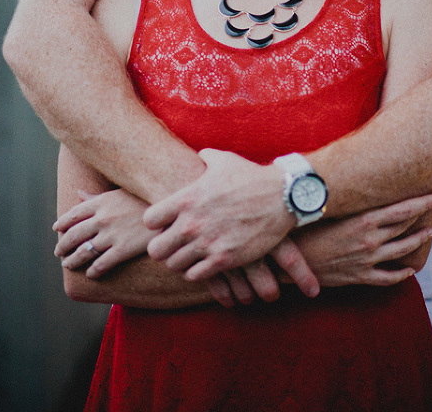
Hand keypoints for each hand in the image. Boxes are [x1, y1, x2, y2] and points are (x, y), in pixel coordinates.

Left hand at [54, 188, 149, 277]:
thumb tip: (79, 193)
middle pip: (74, 235)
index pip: (73, 214)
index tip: (57, 229)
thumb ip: (97, 197)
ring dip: (72, 260)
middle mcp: (102, 218)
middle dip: (63, 245)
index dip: (62, 223)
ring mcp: (111, 235)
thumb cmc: (144, 199)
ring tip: (68, 264)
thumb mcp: (120, 193)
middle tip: (58, 251)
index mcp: (101, 202)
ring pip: (83, 252)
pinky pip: (100, 264)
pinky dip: (92, 271)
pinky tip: (90, 273)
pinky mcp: (122, 250)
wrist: (168, 212)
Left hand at [143, 149, 318, 297]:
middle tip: (175, 244)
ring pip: (174, 265)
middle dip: (163, 248)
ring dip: (180, 261)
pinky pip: (195, 276)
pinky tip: (205, 262)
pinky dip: (197, 271)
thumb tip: (198, 155)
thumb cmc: (250, 176)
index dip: (156, 223)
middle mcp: (192, 223)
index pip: (149, 220)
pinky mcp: (224, 259)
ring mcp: (207, 243)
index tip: (166, 223)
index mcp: (187, 198)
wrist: (281, 196)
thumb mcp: (223, 160)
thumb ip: (204, 158)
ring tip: (190, 254)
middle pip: (156, 250)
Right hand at [293, 195, 431, 286]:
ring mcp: (367, 260)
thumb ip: (346, 193)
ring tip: (430, 233)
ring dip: (419, 241)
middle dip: (423, 216)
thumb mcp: (328, 205)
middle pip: (405, 227)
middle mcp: (370, 239)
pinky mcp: (360, 277)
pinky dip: (401, 274)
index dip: (422, 203)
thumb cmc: (306, 225)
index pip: (402, 209)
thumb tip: (352, 168)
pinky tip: (410, 270)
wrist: (290, 259)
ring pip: (402, 250)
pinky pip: (388, 278)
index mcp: (363, 219)